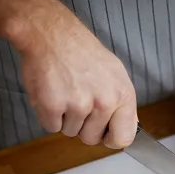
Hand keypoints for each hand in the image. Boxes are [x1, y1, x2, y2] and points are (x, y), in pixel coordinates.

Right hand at [14, 9, 136, 148]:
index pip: (124, 138)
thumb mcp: (115, 74)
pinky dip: (48, 115)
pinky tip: (52, 93)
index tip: (103, 133)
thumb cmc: (82, 53)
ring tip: (65, 91)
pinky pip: (51, 127)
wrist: (51, 34)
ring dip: (65, 118)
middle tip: (78, 100)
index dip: (110, 138)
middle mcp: (104, 102)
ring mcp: (78, 105)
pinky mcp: (52, 106)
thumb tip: (126, 127)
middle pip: (92, 139)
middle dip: (83, 126)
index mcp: (123, 95)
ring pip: (70, 133)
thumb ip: (121, 104)